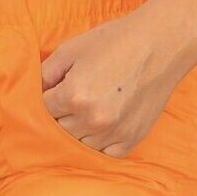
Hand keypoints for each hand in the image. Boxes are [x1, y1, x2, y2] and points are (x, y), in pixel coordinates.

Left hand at [41, 11, 181, 157]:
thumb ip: (47, 73)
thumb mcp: (74, 48)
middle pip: (59, 131)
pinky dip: (101, 143)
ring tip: (93, 110)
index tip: (58, 92)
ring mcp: (111, 133)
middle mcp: (91, 119)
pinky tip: (105, 125)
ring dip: (80, 132)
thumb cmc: (116, 41)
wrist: (161, 44)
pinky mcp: (129, 141)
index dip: (49, 100)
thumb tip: (35, 93)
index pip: (44, 110)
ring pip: (79, 146)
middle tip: (78, 99)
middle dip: (63, 116)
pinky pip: (104, 154)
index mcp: (74, 95)